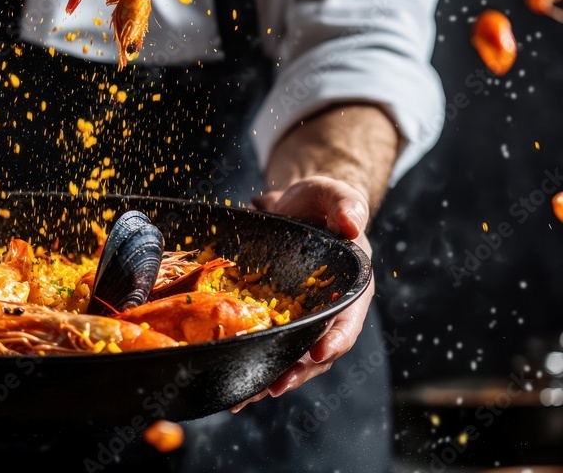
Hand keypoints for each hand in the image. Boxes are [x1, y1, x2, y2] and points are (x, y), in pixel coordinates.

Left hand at [230, 176, 373, 412]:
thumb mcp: (332, 194)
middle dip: (299, 370)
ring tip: (250, 395)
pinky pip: (270, 347)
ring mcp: (303, 318)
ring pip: (294, 356)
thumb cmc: (316, 201)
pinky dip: (255, 366)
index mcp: (351, 286)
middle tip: (275, 385)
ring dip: (274, 377)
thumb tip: (353, 223)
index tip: (320, 351)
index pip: (349, 317)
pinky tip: (235, 387)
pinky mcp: (278, 320)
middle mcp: (330, 309)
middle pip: (319, 349)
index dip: (337, 337)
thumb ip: (347, 204)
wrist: (290, 206)